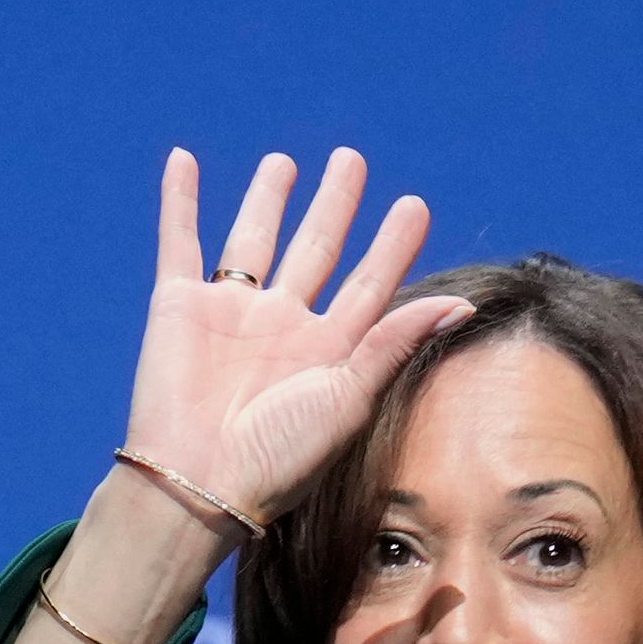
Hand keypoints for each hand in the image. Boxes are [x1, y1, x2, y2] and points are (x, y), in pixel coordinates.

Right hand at [123, 146, 474, 528]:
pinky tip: (183, 161)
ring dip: (268, 199)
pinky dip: (179, 200)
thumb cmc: (280, 456)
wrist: (201, 482)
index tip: (413, 206)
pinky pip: (179, 241)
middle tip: (351, 161)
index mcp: (328, 352)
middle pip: (316, 250)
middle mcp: (283, 327)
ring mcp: (231, 313)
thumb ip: (395, 343)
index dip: (391, 246)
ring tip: (286, 162)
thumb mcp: (349, 398)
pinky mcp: (179, 305)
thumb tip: (462, 303)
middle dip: (334, 206)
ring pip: (254, 239)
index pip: (369, 285)